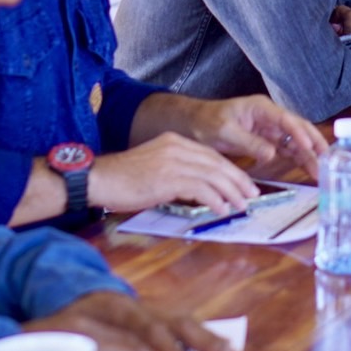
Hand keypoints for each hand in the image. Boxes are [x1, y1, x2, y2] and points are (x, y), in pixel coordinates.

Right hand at [87, 134, 257, 214]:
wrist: (100, 178)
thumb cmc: (123, 179)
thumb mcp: (155, 168)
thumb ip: (177, 173)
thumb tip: (200, 191)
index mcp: (173, 141)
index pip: (211, 155)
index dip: (231, 170)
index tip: (243, 184)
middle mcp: (176, 147)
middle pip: (217, 163)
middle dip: (237, 180)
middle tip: (251, 195)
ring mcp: (173, 161)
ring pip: (213, 175)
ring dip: (231, 192)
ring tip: (241, 205)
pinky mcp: (168, 178)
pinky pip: (201, 189)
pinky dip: (215, 200)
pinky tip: (221, 209)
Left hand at [177, 95, 327, 180]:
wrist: (195, 124)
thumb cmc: (207, 122)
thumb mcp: (225, 132)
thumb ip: (249, 142)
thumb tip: (272, 154)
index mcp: (261, 108)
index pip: (286, 119)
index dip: (300, 133)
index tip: (311, 146)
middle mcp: (270, 117)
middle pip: (298, 129)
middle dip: (313, 144)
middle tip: (326, 161)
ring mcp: (270, 129)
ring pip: (296, 141)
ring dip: (308, 155)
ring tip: (320, 171)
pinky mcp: (268, 141)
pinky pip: (287, 149)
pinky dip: (299, 158)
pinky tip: (309, 169)